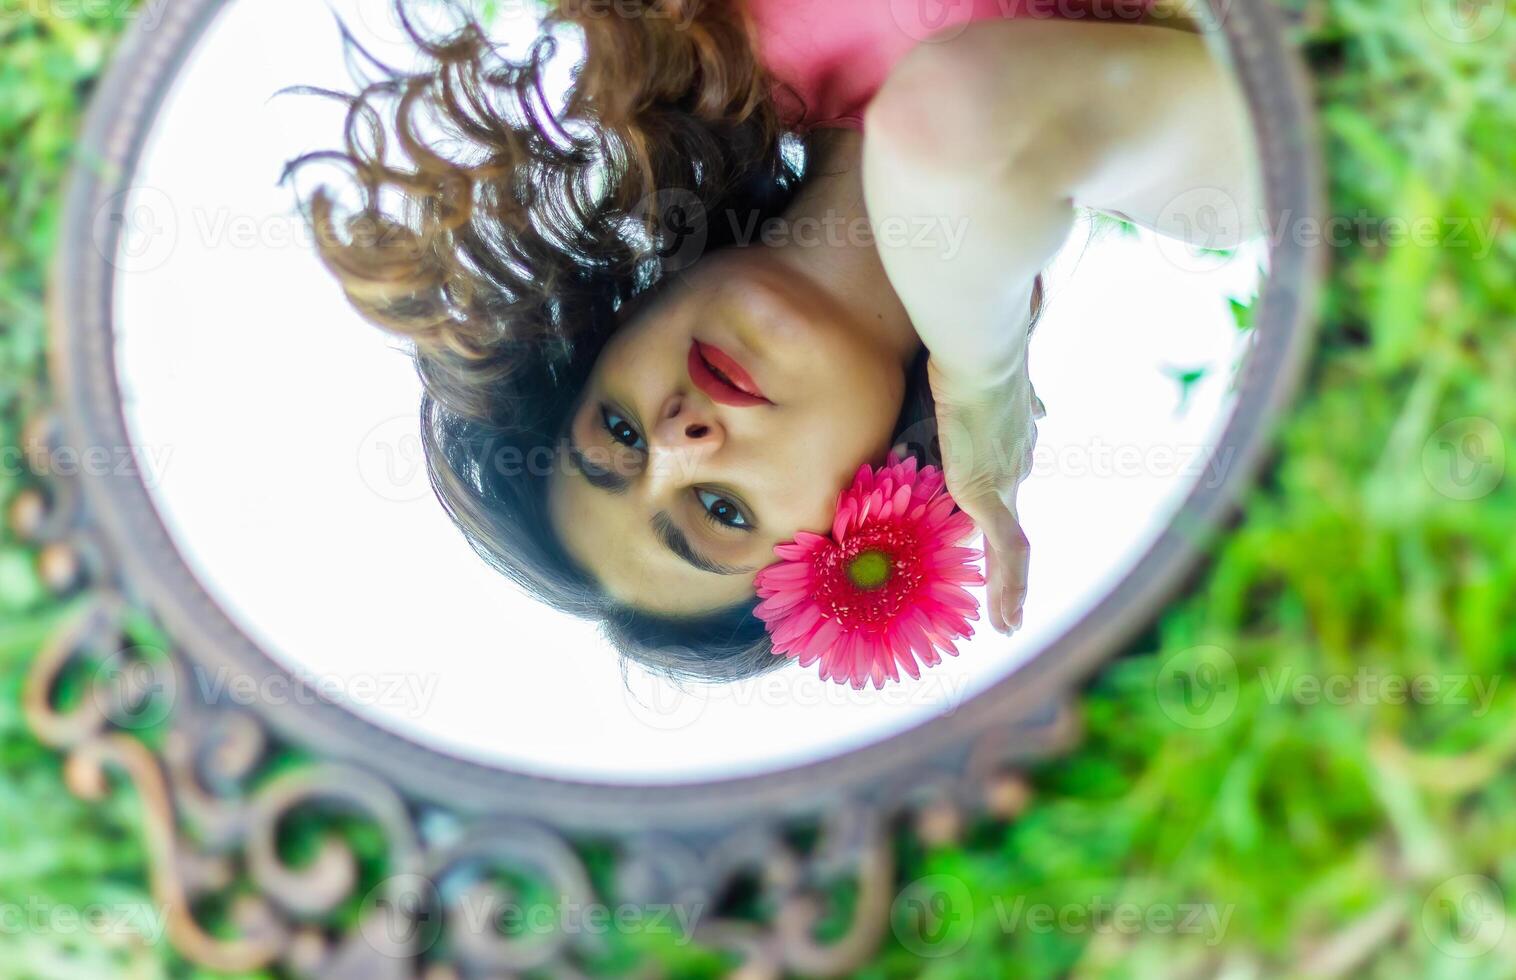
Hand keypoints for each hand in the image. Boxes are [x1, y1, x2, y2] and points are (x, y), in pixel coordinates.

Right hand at [926, 354, 1043, 633]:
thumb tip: (1001, 388)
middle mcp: (1016, 463)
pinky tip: (1008, 621)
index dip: (999, 503)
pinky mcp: (992, 496)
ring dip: (1007, 584)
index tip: (991, 519)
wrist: (979, 355)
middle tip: (1002, 593)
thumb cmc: (964, 352)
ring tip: (1005, 619)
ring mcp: (1007, 481)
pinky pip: (1007, 552)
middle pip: (1009, 517)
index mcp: (1012, 438)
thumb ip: (971, 384)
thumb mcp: (966, 370)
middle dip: (1005, 556)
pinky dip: (1009, 588)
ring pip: (1012, 545)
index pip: (1005, 476)